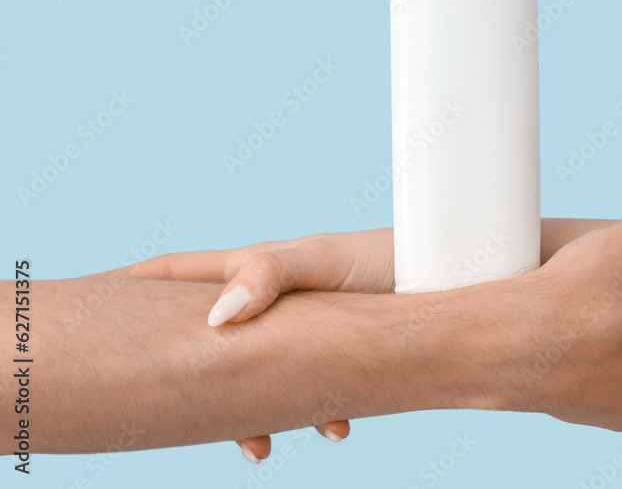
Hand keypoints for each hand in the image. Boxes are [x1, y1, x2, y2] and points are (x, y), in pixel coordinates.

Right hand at [89, 228, 394, 461]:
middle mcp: (267, 300)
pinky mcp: (334, 354)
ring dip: (252, 411)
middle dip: (183, 377)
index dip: (127, 287)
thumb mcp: (322, 260)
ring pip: (252, 377)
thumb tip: (217, 318)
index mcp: (250, 270)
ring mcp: (298, 329)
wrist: (456, 274)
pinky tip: (334, 427)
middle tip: (174, 417)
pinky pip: (306, 391)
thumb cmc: (385, 256)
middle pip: (203, 339)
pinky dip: (312, 415)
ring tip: (260, 443)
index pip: (171, 276)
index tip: (85, 305)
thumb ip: (266, 276)